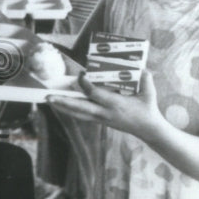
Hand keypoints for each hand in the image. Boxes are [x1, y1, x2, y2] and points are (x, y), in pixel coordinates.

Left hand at [48, 71, 162, 139]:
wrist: (148, 130)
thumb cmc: (148, 109)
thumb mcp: (149, 93)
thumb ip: (146, 80)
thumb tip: (143, 68)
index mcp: (116, 104)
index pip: (95, 94)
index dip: (86, 84)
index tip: (81, 74)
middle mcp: (106, 113)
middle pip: (80, 107)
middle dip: (64, 101)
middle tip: (49, 96)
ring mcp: (102, 119)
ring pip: (78, 114)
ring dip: (63, 107)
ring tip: (49, 101)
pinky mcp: (101, 122)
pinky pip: (83, 116)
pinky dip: (71, 111)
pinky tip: (62, 106)